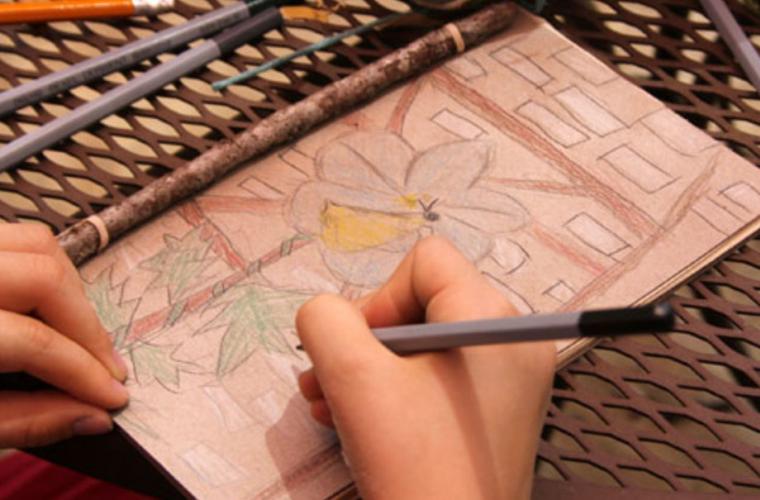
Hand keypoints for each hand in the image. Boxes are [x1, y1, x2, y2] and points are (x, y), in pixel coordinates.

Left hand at [0, 224, 127, 447]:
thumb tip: (93, 416)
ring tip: (83, 335)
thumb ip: (25, 421)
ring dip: (72, 291)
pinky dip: (47, 271)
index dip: (82, 372)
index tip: (114, 397)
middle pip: (47, 276)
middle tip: (107, 367)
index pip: (34, 340)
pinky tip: (50, 309)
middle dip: (88, 326)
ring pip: (39, 244)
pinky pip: (19, 241)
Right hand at [297, 236, 555, 498]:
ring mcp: (513, 379)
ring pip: (425, 342)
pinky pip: (440, 376)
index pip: (427, 261)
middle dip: (365, 341)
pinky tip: (359, 423)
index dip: (379, 299)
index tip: (358, 356)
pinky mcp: (500, 411)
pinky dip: (396, 391)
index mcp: (495, 318)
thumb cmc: (413, 466)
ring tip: (329, 406)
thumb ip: (324, 320)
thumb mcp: (353, 379)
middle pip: (422, 302)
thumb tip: (328, 314)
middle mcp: (515, 340)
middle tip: (326, 383)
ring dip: (369, 369)